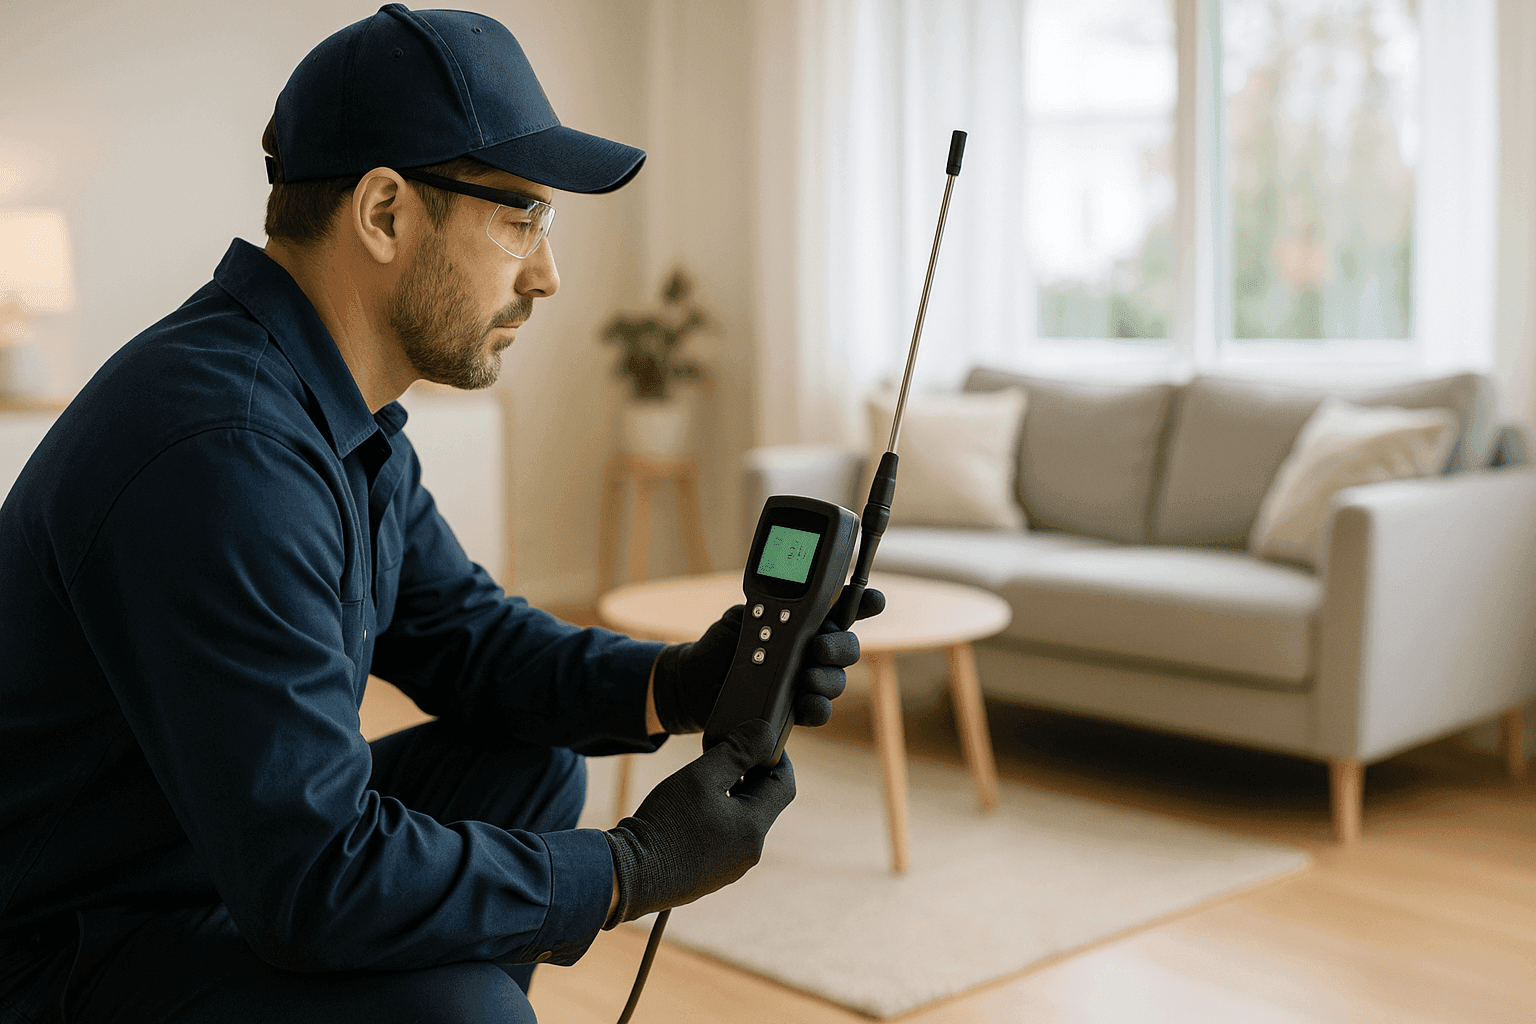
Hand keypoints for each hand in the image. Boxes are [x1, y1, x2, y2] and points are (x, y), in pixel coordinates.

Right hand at [603, 719, 794, 925]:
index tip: (759, 739)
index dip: (776, 756)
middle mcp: (749, 853)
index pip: (784, 784)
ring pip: (742, 820)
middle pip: (763, 803)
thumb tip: (765, 732)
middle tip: (726, 753)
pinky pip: (724, 838)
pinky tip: (691, 809)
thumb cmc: (665, 824)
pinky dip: (717, 817)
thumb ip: (736, 751)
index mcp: (754, 829)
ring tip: (704, 780)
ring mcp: (729, 868)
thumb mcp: (700, 776)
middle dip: (750, 775)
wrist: (628, 876)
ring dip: (732, 795)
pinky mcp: (710, 876)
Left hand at [649, 585, 885, 733]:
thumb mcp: (742, 616)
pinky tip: (805, 705)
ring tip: (806, 679)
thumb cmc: (721, 644)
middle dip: (841, 647)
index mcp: (805, 621)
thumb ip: (769, 608)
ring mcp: (805, 681)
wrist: (696, 683)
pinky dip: (816, 709)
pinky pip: (818, 711)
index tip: (875, 600)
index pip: (844, 609)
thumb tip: (787, 608)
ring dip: (827, 680)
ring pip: (836, 681)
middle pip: (847, 648)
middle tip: (819, 648)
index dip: (866, 603)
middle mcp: (811, 651)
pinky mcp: (794, 710)